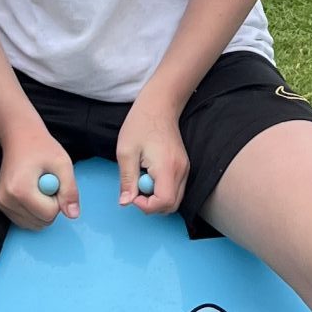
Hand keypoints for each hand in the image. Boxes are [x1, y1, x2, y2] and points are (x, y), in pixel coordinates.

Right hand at [0, 130, 78, 228]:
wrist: (19, 137)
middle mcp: (6, 200)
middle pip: (41, 222)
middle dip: (50, 205)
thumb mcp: (63, 164)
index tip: (54, 181)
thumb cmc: (42, 148)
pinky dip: (33, 210)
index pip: (49, 214)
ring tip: (38, 186)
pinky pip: (24, 220)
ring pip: (33, 224)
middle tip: (47, 182)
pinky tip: (30, 191)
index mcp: (20, 190)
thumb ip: (70, 191)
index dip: (58, 199)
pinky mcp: (0, 204)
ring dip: (42, 209)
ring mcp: (1, 203)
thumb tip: (73, 215)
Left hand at [116, 90, 187, 213]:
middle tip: (136, 189)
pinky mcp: (183, 167)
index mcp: (167, 167)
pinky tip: (150, 174)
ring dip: (157, 197)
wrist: (159, 106)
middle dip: (152, 205)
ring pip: (175, 199)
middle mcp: (181, 170)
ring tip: (142, 179)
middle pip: (172, 205)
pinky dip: (162, 189)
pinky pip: (175, 188)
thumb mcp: (125, 152)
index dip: (147, 206)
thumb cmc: (140, 124)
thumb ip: (127, 180)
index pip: (164, 202)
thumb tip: (126, 202)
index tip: (133, 195)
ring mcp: (185, 169)